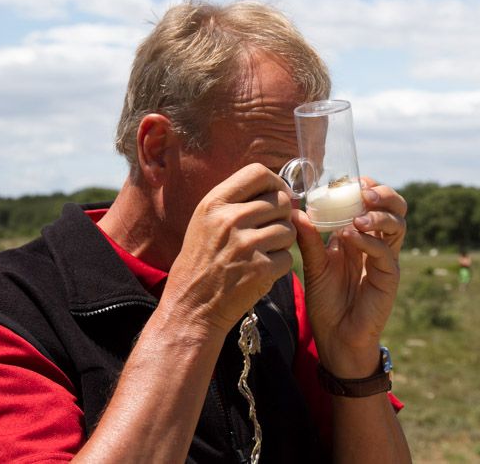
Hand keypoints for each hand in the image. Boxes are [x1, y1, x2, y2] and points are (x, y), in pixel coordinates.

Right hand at [161, 163, 295, 334]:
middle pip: (281, 201)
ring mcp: (246, 245)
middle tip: (268, 232)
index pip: (258, 172)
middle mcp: (230, 219)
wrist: (190, 306)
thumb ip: (236, 202)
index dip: (275, 182)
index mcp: (214, 203)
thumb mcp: (205, 222)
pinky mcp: (260, 269)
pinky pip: (288, 257)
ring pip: (289, 229)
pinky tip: (261, 271)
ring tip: (262, 253)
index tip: (277, 196)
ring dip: (282, 242)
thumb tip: (279, 190)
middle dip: (282, 216)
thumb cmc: (201, 263)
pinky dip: (279, 266)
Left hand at [292, 177, 406, 377]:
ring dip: (379, 215)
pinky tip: (351, 237)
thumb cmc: (326, 302)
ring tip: (357, 216)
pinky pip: (386, 252)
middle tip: (363, 191)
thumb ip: (309, 239)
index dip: (366, 187)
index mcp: (360, 236)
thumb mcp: (313, 265)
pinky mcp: (388, 277)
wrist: (335, 337)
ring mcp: (385, 259)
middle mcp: (376, 243)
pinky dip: (369, 241)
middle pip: (395, 208)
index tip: (349, 180)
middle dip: (383, 194)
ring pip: (398, 225)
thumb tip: (296, 211)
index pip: (373, 202)